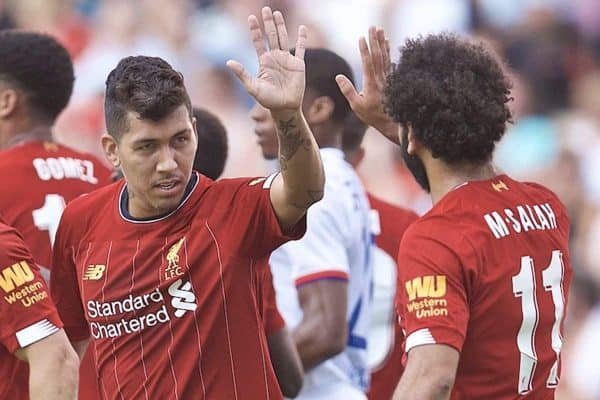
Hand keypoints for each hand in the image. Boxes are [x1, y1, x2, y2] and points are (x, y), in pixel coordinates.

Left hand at [227, 7, 306, 111]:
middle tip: (265, 8)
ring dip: (280, 26)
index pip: (258, 41)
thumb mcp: (252, 87)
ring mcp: (287, 60)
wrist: (284, 108)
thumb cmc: (268, 100)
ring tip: (277, 13)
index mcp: (264, 62)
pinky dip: (302, 38)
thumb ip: (242, 73)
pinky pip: (301, 49)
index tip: (251, 18)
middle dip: (267, 22)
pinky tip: (302, 28)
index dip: (255, 30)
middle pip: (270, 36)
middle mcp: (275, 58)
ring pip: (283, 38)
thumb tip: (228, 62)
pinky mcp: (298, 65)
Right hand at [336, 27, 399, 144]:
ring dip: (382, 42)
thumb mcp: (356, 106)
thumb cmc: (372, 115)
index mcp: (371, 84)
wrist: (392, 122)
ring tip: (380, 30)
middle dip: (374, 40)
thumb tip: (338, 77)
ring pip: (385, 56)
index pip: (367, 63)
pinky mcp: (391, 79)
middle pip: (378, 56)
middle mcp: (381, 79)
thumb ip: (348, 90)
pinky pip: (389, 61)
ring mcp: (387, 78)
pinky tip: (387, 43)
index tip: (361, 38)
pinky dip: (388, 51)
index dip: (364, 50)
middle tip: (372, 27)